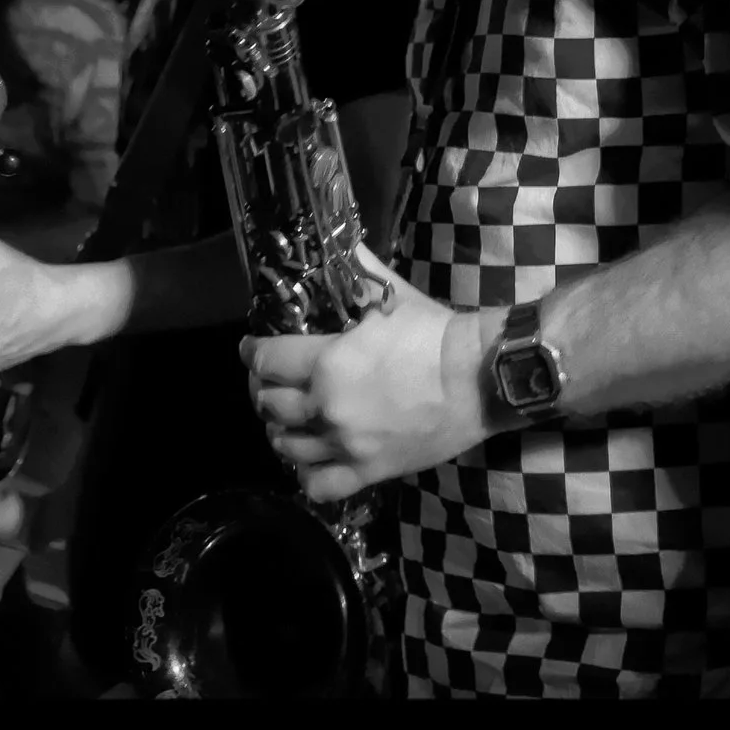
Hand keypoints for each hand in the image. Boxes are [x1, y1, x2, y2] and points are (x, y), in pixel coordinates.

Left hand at [241, 247, 498, 503]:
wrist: (478, 379)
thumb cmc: (434, 333)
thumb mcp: (392, 296)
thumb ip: (357, 272)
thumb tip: (339, 244)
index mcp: (327, 363)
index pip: (268, 359)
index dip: (253, 352)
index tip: (251, 348)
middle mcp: (326, 408)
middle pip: (269, 405)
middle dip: (263, 390)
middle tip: (270, 381)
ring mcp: (344, 446)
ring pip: (286, 447)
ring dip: (280, 430)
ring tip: (288, 420)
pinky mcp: (366, 472)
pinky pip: (318, 485)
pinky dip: (307, 473)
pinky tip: (311, 458)